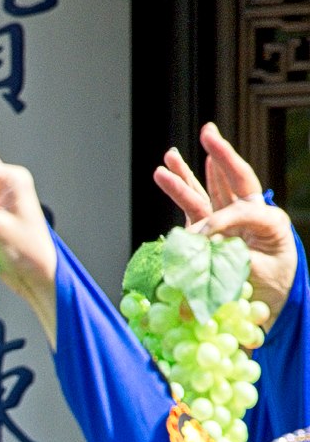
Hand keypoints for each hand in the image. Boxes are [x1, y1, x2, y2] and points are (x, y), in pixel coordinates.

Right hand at [155, 123, 296, 322]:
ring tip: (169, 155)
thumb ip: (228, 266)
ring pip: (210, 191)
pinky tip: (169, 170)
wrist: (267, 308)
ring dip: (189, 173)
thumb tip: (191, 265)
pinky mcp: (211, 234)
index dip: (221, 219)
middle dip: (221, 155)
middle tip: (207, 132)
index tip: (199, 237)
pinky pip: (196, 206)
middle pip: (236, 180)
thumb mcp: (258, 278)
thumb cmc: (268, 293)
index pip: (243, 208)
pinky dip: (184, 187)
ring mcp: (231, 224)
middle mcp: (251, 218)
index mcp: (271, 225)